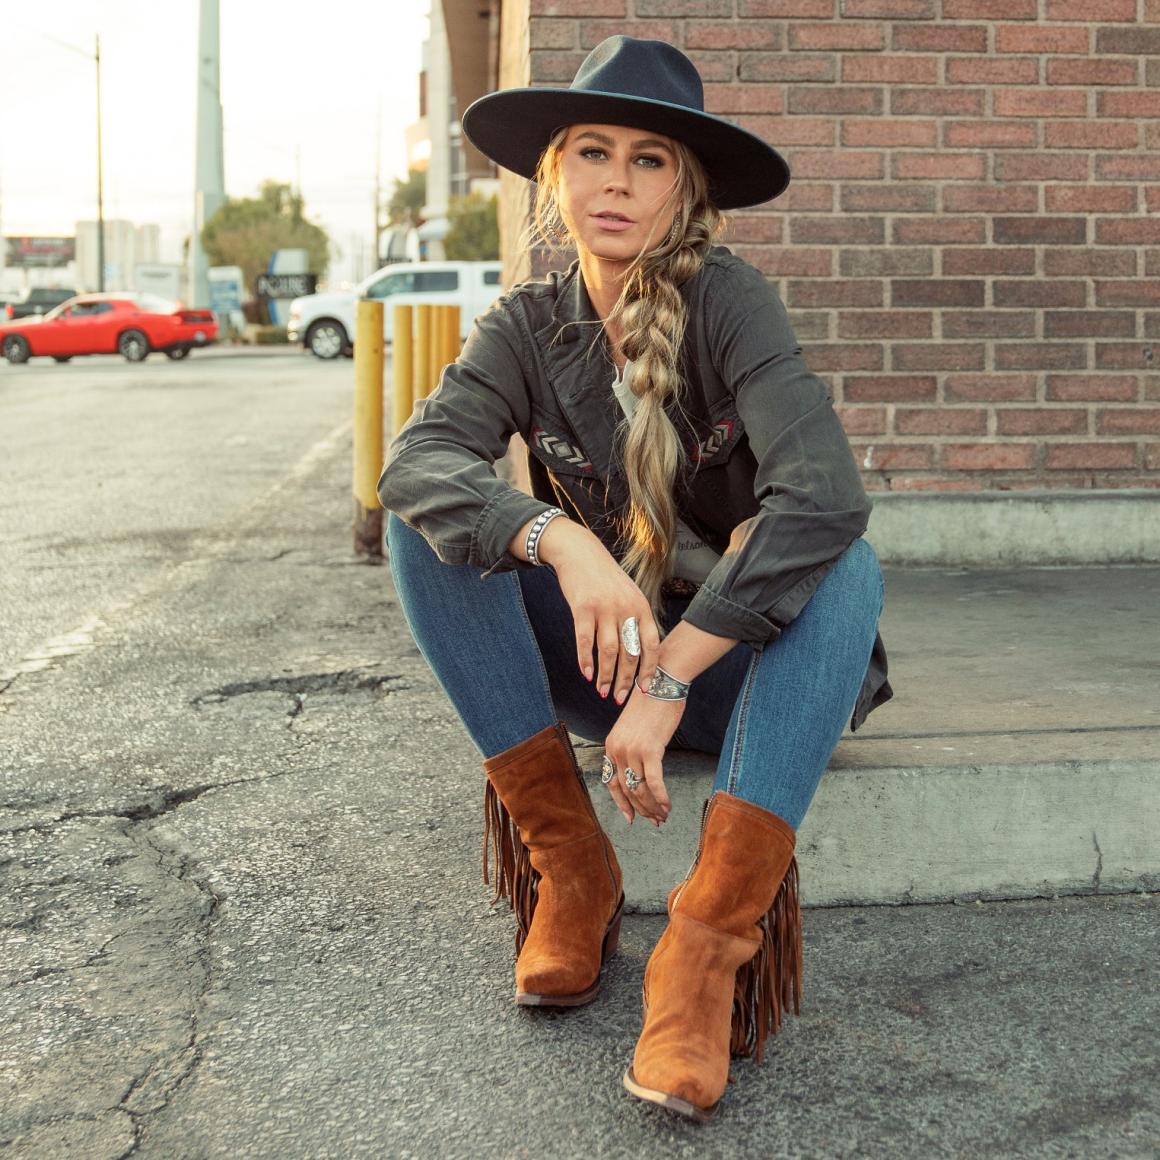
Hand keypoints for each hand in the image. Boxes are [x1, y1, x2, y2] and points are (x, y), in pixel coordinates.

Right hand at [541, 522, 661, 704]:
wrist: (580, 553)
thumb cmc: (605, 579)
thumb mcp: (629, 594)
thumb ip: (636, 620)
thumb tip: (640, 654)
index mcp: (641, 607)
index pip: (651, 645)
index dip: (650, 670)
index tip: (645, 690)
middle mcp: (626, 608)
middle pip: (630, 653)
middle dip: (626, 680)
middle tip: (620, 699)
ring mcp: (604, 608)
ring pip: (608, 651)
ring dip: (606, 676)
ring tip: (602, 692)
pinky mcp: (583, 607)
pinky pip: (585, 641)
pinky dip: (586, 661)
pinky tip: (587, 674)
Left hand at [602, 685, 682, 825]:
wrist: (660, 684)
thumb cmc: (650, 705)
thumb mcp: (632, 729)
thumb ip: (632, 750)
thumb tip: (642, 774)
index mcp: (610, 746)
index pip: (611, 783)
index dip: (622, 803)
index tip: (631, 817)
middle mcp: (617, 750)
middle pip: (628, 790)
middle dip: (642, 809)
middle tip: (655, 820)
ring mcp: (632, 751)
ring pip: (641, 789)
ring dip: (653, 806)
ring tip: (663, 816)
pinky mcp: (650, 750)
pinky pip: (654, 781)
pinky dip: (661, 797)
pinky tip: (667, 806)